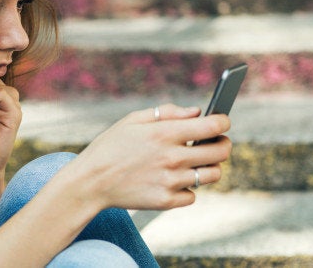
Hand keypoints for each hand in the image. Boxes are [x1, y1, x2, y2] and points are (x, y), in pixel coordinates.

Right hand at [73, 104, 231, 210]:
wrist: (90, 181)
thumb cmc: (111, 146)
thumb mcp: (134, 119)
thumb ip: (169, 112)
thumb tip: (198, 111)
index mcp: (165, 133)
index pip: (213, 126)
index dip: (223, 121)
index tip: (222, 122)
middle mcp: (172, 158)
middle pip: (220, 152)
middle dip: (223, 144)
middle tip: (216, 143)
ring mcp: (170, 181)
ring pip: (212, 175)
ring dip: (209, 167)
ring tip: (196, 162)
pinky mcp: (166, 201)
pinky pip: (193, 195)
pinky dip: (188, 188)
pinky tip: (175, 180)